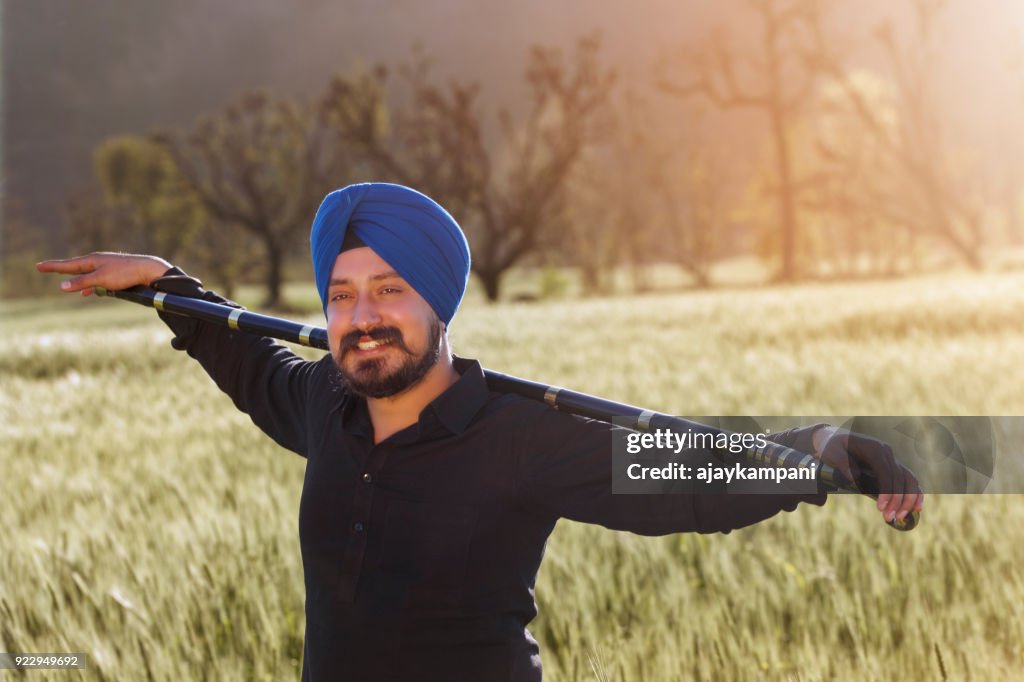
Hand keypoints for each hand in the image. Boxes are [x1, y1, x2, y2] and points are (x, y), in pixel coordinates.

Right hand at [36, 252, 171, 295]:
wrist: (148, 270)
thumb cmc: (125, 273)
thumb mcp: (101, 279)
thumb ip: (82, 283)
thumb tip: (62, 286)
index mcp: (92, 260)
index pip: (67, 264)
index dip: (52, 266)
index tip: (38, 266)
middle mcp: (98, 262)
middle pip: (75, 267)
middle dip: (61, 269)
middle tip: (46, 268)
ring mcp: (107, 267)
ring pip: (86, 274)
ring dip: (75, 280)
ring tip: (65, 284)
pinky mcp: (115, 274)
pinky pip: (97, 280)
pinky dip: (89, 286)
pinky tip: (88, 292)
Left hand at [812, 426, 923, 523]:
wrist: (836, 439)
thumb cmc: (832, 447)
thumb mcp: (831, 452)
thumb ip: (841, 462)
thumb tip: (854, 477)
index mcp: (873, 448)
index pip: (885, 471)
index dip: (886, 490)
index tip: (881, 507)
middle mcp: (887, 452)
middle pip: (899, 478)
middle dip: (897, 500)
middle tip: (888, 517)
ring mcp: (892, 459)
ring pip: (909, 479)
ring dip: (908, 499)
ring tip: (900, 517)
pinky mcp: (893, 467)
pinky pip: (909, 480)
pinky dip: (915, 494)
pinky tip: (915, 508)